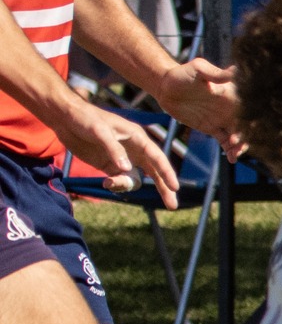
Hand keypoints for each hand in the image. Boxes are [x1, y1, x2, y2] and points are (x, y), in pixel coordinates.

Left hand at [50, 96, 180, 206]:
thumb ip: (114, 150)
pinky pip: (120, 180)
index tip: (175, 188)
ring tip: (109, 183)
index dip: (167, 173)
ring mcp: (122, 158)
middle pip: (154, 172)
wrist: (64, 117)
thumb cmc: (85, 118)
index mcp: (137, 137)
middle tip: (172, 206)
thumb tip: (126, 169)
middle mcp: (134, 149)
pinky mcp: (109, 165)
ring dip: (126, 185)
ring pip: (135, 179)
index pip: (157, 157)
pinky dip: (116, 185)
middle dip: (163, 188)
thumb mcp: (99, 131)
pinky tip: (106, 183)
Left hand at [153, 57, 242, 160]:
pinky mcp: (213, 129)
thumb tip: (235, 71)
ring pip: (238, 136)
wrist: (165, 87)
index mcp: (230, 94)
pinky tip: (231, 159)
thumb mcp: (198, 69)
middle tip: (237, 145)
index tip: (245, 128)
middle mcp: (230, 108)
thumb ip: (215, 73)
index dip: (250, 119)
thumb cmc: (181, 74)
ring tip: (234, 153)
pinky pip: (226, 142)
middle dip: (246, 137)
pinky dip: (230, 151)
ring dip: (240, 146)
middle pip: (246, 125)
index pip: (247, 108)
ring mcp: (222, 119)